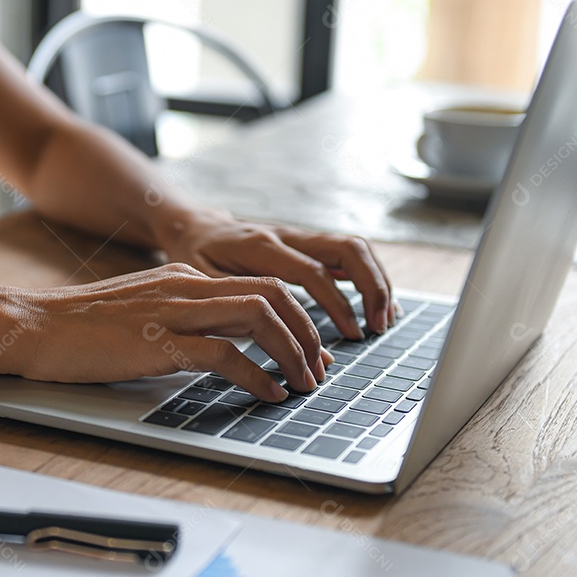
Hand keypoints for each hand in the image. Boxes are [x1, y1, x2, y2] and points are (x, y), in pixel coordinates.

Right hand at [6, 263, 329, 401]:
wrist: (31, 325)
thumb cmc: (78, 328)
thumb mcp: (139, 311)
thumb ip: (178, 319)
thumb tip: (218, 347)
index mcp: (183, 277)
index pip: (258, 286)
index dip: (295, 319)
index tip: (308, 351)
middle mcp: (185, 285)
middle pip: (272, 294)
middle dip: (306, 333)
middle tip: (317, 369)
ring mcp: (172, 310)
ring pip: (259, 316)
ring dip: (292, 352)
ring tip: (302, 384)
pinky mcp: (157, 341)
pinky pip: (225, 354)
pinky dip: (257, 375)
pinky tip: (268, 394)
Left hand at [156, 208, 395, 338]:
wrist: (192, 226)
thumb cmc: (194, 259)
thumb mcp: (206, 286)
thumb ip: (245, 314)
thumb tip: (290, 349)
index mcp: (261, 246)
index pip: (312, 272)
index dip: (337, 304)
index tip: (353, 334)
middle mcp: (286, 235)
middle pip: (346, 248)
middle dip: (371, 286)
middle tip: (378, 325)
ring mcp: (299, 235)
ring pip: (352, 247)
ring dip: (376, 280)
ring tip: (384, 318)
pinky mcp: (304, 242)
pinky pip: (345, 252)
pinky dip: (367, 276)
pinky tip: (376, 303)